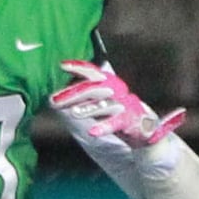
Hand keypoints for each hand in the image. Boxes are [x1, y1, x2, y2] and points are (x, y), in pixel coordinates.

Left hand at [49, 60, 185, 147]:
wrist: (144, 130)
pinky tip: (93, 132)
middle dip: (74, 93)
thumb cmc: (114, 113)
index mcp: (109, 83)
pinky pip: (118, 123)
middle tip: (54, 101)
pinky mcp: (132, 121)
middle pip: (95, 88)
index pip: (93, 72)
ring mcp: (126, 106)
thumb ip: (80, 97)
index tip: (62, 65)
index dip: (79, 67)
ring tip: (74, 114)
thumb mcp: (97, 102)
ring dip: (89, 108)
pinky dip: (105, 127)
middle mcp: (118, 91)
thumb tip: (54, 97)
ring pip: (107, 104)